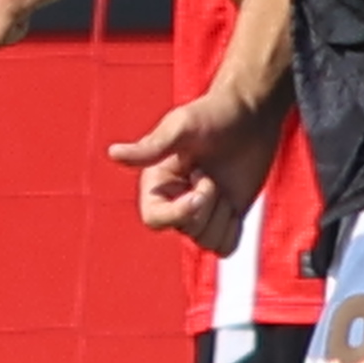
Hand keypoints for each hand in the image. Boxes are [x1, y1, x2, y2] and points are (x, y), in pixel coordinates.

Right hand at [109, 86, 289, 254]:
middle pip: (187, 229)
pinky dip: (233, 230)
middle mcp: (174, 201)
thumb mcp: (181, 127)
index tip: (201, 189)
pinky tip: (235, 203)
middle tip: (211, 172)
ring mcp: (201, 212)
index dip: (178, 212)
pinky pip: (226, 247)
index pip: (154, 219)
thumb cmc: (212, 115)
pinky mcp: (225, 218)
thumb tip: (113, 153)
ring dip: (223, 215)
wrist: (250, 115)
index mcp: (155, 183)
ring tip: (224, 184)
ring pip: (208, 241)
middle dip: (208, 202)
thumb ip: (151, 147)